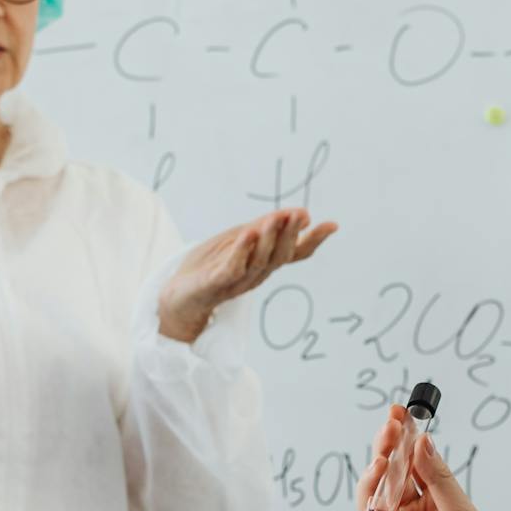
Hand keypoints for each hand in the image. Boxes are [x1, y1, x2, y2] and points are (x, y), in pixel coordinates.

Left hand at [156, 208, 336, 343]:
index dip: (314, 240)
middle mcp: (256, 274)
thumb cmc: (211, 266)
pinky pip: (231, 268)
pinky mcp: (214, 284)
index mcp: (265, 264)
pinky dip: (241, 252)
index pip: (295, 253)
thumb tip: (303, 216)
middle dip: (289, 234)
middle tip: (298, 214)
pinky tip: (247, 234)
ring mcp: (236, 281)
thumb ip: (267, 229)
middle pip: (279, 256)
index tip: (333, 225)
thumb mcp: (241, 240)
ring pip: (258, 261)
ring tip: (272, 218)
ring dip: (267, 239)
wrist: (178, 296)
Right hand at [354, 408, 510, 510]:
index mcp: (436, 502)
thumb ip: (437, 479)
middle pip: (391, 477)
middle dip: (386, 450)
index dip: (403, 439)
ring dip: (376, 477)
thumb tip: (422, 442)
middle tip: (387, 430)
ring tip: (383, 460)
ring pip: (376, 500)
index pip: (413, 463)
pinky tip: (379, 494)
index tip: (398, 414)